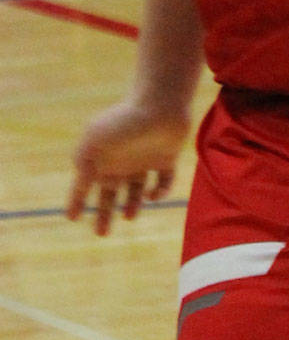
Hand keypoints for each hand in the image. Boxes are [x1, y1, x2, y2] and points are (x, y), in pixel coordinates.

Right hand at [67, 101, 188, 236]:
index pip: (83, 184)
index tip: (71, 217)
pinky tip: (152, 194)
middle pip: (110, 194)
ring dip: (132, 206)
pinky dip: (159, 192)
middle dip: (104, 214)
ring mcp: (143, 160)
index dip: (76, 201)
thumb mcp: (94, 142)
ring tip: (128, 215)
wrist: (160, 104)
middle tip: (101, 234)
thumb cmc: (124, 123)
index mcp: (100, 158)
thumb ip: (82, 162)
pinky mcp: (166, 159)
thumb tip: (79, 180)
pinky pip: (163, 182)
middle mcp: (120, 160)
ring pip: (136, 190)